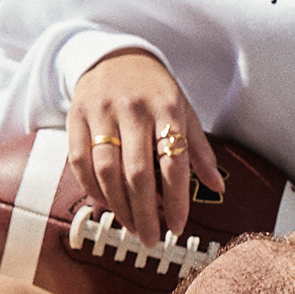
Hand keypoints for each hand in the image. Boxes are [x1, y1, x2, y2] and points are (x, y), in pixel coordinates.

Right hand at [67, 49, 223, 241]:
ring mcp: (101, 112)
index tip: (177, 226)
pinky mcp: (76, 116)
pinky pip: (80, 160)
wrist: (114, 54)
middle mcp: (133, 109)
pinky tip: (106, 203)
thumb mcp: (184, 111)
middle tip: (152, 239)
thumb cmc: (154, 89)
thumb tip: (218, 187)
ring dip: (118, 205)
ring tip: (131, 226)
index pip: (173, 162)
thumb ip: (200, 150)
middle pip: (137, 172)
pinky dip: (92, 187)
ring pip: (106, 170)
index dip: (176, 199)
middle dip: (145, 212)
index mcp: (167, 108)